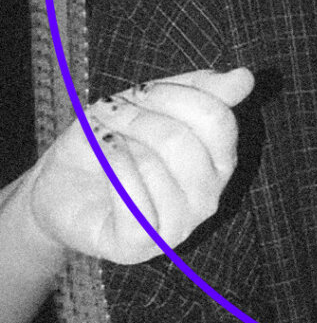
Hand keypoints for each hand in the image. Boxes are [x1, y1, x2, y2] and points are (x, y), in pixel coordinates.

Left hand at [23, 68, 253, 263]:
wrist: (62, 186)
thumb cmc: (114, 143)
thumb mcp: (154, 104)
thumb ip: (202, 90)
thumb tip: (247, 77)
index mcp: (221, 162)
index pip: (218, 120)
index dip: (174, 96)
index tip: (140, 92)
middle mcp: (209, 197)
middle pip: (183, 142)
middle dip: (138, 118)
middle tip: (109, 111)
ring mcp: (178, 226)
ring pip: (155, 166)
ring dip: (119, 140)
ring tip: (103, 136)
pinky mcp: (140, 245)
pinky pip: (130, 196)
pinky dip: (111, 165)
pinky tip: (101, 156)